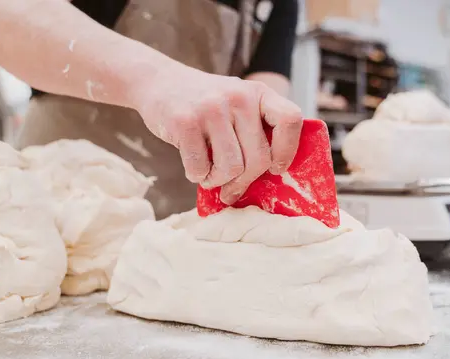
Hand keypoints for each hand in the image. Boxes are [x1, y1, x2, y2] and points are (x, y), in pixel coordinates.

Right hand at [134, 66, 302, 204]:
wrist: (158, 81)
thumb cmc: (205, 105)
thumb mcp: (238, 105)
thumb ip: (255, 132)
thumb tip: (267, 183)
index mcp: (258, 93)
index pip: (291, 120)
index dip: (287, 151)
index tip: (275, 168)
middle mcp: (239, 97)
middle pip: (259, 159)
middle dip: (244, 181)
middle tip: (231, 187)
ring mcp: (212, 108)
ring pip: (232, 168)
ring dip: (219, 180)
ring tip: (210, 174)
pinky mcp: (185, 121)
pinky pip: (201, 168)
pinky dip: (197, 176)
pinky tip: (194, 167)